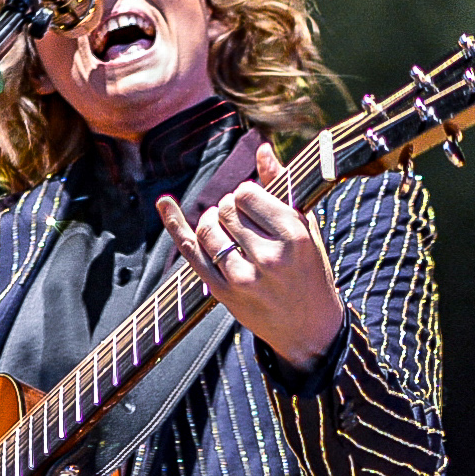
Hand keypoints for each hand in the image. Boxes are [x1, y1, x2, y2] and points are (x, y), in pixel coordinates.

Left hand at [157, 140, 344, 369]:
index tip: (252, 202)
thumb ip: (282, 188)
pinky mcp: (221, 291)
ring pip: (206, 229)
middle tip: (241, 219)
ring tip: (224, 225)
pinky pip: (191, 252)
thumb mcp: (307, 228)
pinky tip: (165, 204)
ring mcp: (242, 277)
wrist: (309, 328)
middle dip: (229, 207)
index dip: (245, 193)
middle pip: (225, 210)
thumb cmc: (310, 270)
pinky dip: (176, 225)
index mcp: (295, 236)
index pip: (247, 194)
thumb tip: (260, 148)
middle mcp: (268, 257)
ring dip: (210, 219)